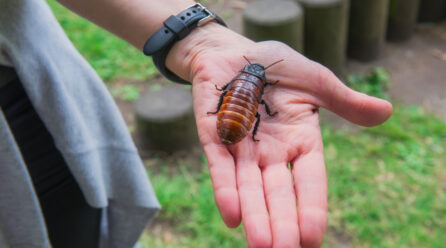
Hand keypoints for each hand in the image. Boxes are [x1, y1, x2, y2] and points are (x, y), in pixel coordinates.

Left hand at [167, 24, 391, 247]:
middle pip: (278, 192)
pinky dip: (225, 188)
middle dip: (281, 222)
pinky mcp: (214, 137)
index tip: (312, 237)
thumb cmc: (276, 66)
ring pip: (249, 187)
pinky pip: (220, 166)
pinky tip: (231, 216)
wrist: (232, 53)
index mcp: (300, 141)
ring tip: (260, 245)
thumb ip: (344, 101)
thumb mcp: (314, 81)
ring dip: (254, 215)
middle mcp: (271, 152)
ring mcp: (242, 147)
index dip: (311, 207)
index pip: (309, 180)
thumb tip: (387, 113)